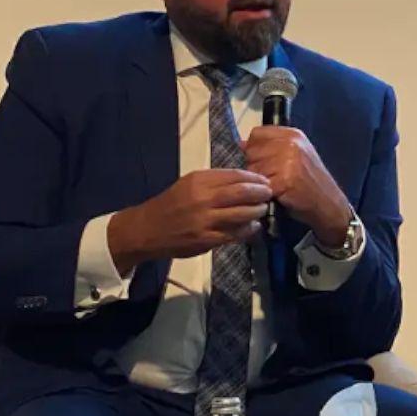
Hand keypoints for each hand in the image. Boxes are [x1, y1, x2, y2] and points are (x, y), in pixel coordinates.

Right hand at [108, 168, 272, 272]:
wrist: (147, 229)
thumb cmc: (172, 203)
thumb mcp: (189, 184)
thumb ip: (215, 182)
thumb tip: (245, 180)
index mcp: (198, 181)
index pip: (234, 176)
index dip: (254, 178)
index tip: (265, 180)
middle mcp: (203, 198)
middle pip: (242, 193)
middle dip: (261, 193)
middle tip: (269, 193)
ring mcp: (205, 221)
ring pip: (242, 214)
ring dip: (258, 211)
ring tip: (263, 209)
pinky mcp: (207, 239)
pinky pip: (235, 234)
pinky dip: (248, 229)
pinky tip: (253, 226)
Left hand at [242, 125, 352, 245]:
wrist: (329, 205)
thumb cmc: (310, 182)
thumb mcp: (296, 156)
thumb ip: (271, 146)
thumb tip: (242, 144)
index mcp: (293, 135)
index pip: (257, 134)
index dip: (256, 149)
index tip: (266, 161)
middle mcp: (291, 144)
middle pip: (252, 152)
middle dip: (257, 166)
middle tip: (274, 177)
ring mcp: (288, 162)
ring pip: (253, 170)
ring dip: (259, 182)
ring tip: (277, 187)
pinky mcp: (285, 181)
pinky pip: (260, 186)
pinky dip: (265, 194)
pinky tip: (278, 196)